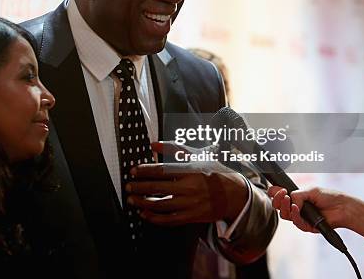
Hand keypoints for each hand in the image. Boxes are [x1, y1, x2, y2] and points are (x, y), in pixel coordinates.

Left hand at [124, 142, 247, 225]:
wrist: (235, 195)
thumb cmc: (213, 172)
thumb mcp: (197, 156)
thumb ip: (174, 149)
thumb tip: (153, 144)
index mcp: (190, 170)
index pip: (162, 170)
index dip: (145, 171)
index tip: (134, 171)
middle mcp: (190, 187)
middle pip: (158, 188)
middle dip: (139, 187)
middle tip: (128, 186)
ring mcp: (190, 204)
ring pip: (161, 205)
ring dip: (143, 203)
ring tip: (132, 199)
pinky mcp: (192, 217)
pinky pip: (169, 220)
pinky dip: (154, 218)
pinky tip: (144, 214)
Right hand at [267, 186, 350, 232]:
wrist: (342, 207)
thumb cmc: (329, 197)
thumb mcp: (311, 190)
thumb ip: (297, 195)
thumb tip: (290, 201)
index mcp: (296, 197)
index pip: (279, 196)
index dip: (275, 193)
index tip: (278, 189)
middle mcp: (296, 207)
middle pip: (278, 206)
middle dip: (277, 199)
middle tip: (283, 193)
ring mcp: (300, 217)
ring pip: (284, 215)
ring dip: (285, 207)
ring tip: (289, 200)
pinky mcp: (306, 226)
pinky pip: (295, 222)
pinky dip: (294, 214)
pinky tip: (296, 208)